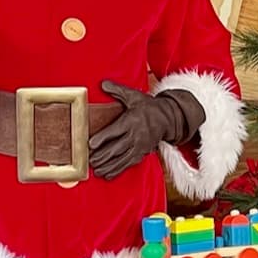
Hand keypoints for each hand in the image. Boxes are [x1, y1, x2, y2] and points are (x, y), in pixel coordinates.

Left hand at [89, 82, 206, 180]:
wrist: (168, 118)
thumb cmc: (148, 107)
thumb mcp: (134, 96)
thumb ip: (117, 90)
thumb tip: (103, 83)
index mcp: (131, 120)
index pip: (114, 131)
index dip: (102, 138)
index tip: (90, 144)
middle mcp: (135, 135)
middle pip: (116, 148)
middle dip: (101, 156)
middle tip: (89, 160)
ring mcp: (139, 146)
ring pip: (121, 159)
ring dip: (107, 165)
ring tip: (95, 170)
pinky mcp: (141, 153)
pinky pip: (128, 164)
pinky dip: (116, 170)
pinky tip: (106, 174)